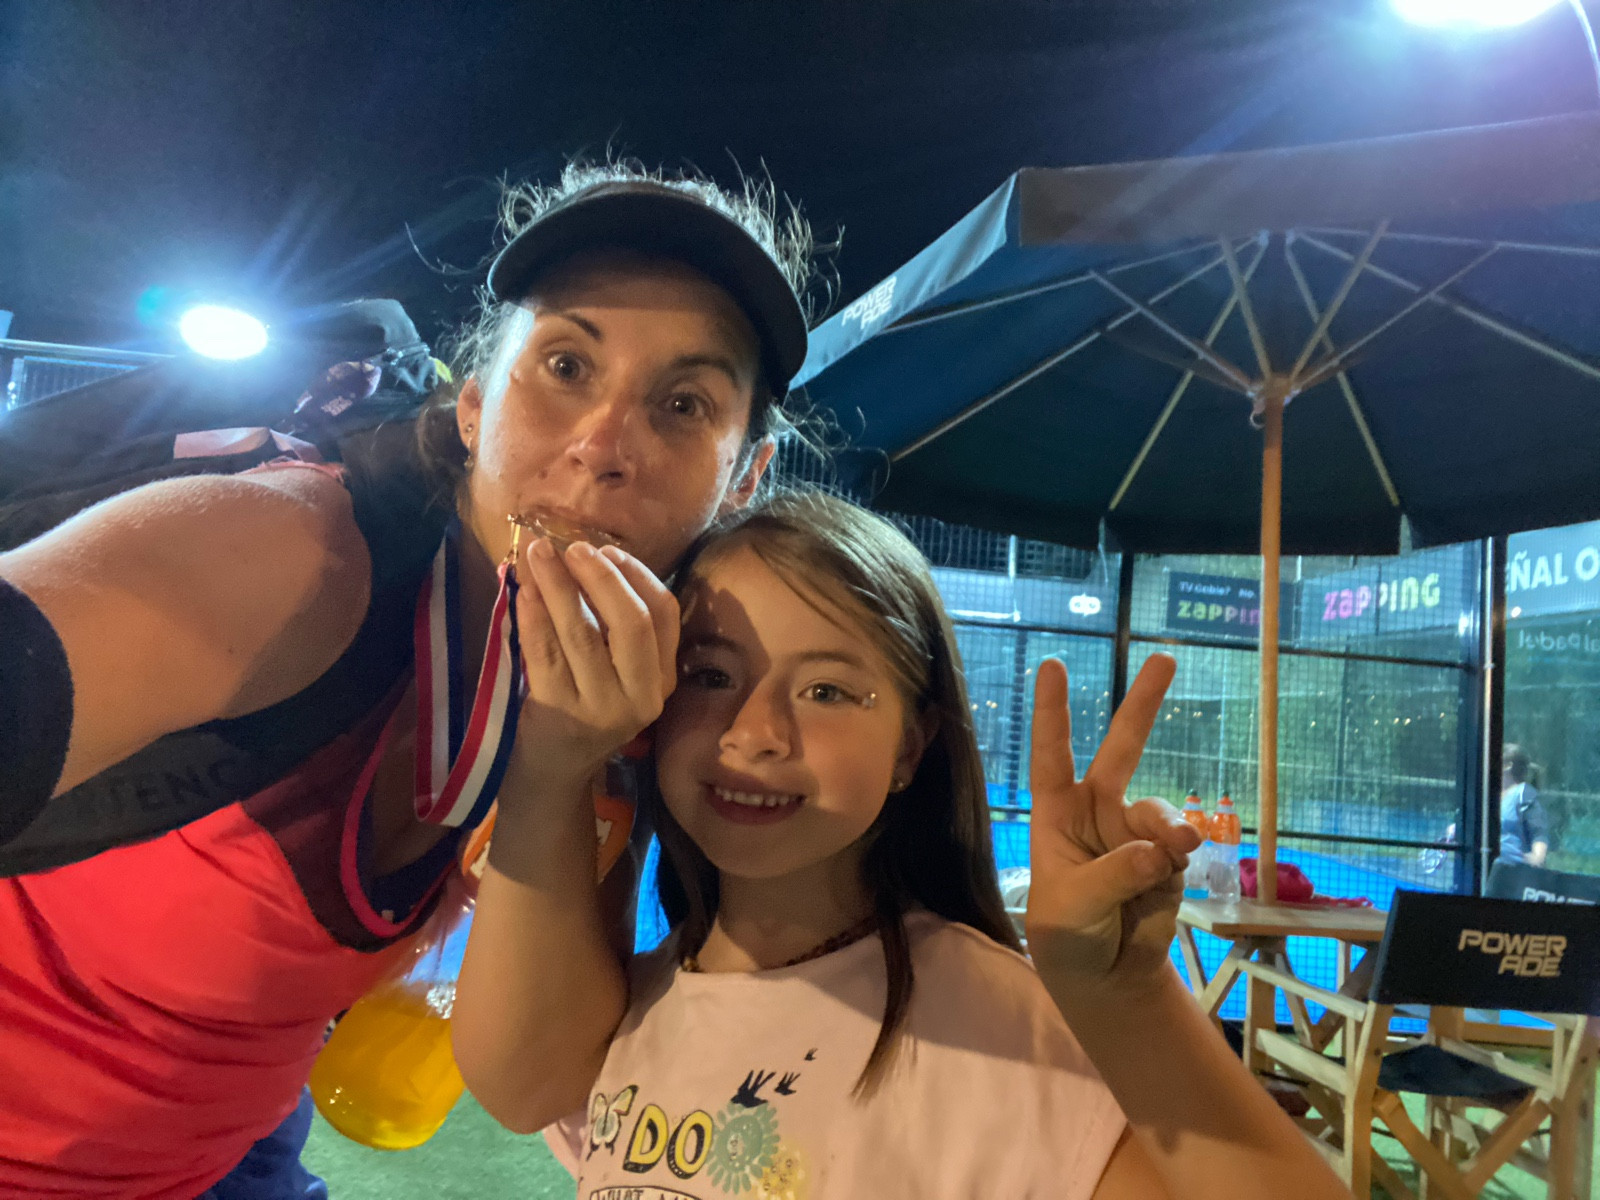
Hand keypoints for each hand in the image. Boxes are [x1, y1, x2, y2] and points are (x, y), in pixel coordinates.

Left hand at [512, 539, 677, 787]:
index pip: (665, 614)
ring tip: (538, 553)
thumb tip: (589, 555)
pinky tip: (523, 590)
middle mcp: (640, 696)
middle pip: (631, 623)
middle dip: (600, 577)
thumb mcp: (617, 672)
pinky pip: (544, 652)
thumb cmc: (584, 706)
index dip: (637, 574)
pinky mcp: (558, 713)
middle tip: (572, 547)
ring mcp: (599, 708)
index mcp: (662, 679)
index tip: (608, 551)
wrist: (553, 769)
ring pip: (582, 633)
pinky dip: (533, 615)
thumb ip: (614, 624)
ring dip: (558, 585)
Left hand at [1024, 654, 1200, 998]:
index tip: (1051, 664)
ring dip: (1167, 830)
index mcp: (1056, 815)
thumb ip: (1114, 875)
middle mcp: (1097, 813)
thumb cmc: (1068, 934)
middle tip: (1164, 658)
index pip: (1051, 756)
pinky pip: (1179, 846)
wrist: (1106, 975)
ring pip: (1158, 813)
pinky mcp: (1167, 858)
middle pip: (1120, 749)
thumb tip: (1160, 849)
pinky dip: (1176, 860)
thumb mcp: (1074, 906)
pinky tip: (1166, 880)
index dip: (1052, 712)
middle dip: (1143, 704)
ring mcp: (1135, 832)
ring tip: (1169, 855)